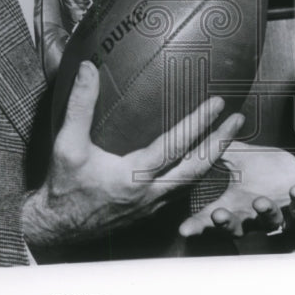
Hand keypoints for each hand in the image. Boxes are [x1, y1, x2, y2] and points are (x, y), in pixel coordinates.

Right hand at [22, 62, 242, 246]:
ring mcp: (153, 205)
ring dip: (213, 157)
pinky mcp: (150, 210)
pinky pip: (183, 190)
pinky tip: (204, 158)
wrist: (56, 226)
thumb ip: (80, 105)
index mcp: (133, 177)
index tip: (218, 103)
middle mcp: (149, 193)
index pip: (174, 147)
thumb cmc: (62, 185)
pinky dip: (197, 172)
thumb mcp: (67, 144)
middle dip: (220, 142)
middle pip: (197, 168)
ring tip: (229, 135)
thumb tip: (89, 68)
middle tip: (238, 119)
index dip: (198, 124)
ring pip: (193, 181)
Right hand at [177, 143, 294, 238]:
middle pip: (238, 227)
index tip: (184, 229)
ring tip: (260, 202)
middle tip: (218, 215)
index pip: (214, 217)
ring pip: (270, 221)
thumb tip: (199, 134)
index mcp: (238, 205)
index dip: (199, 224)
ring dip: (265, 212)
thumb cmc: (273, 173)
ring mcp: (281, 217)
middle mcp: (256, 217)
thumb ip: (223, 150)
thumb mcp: (245, 158)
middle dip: (227, 223)